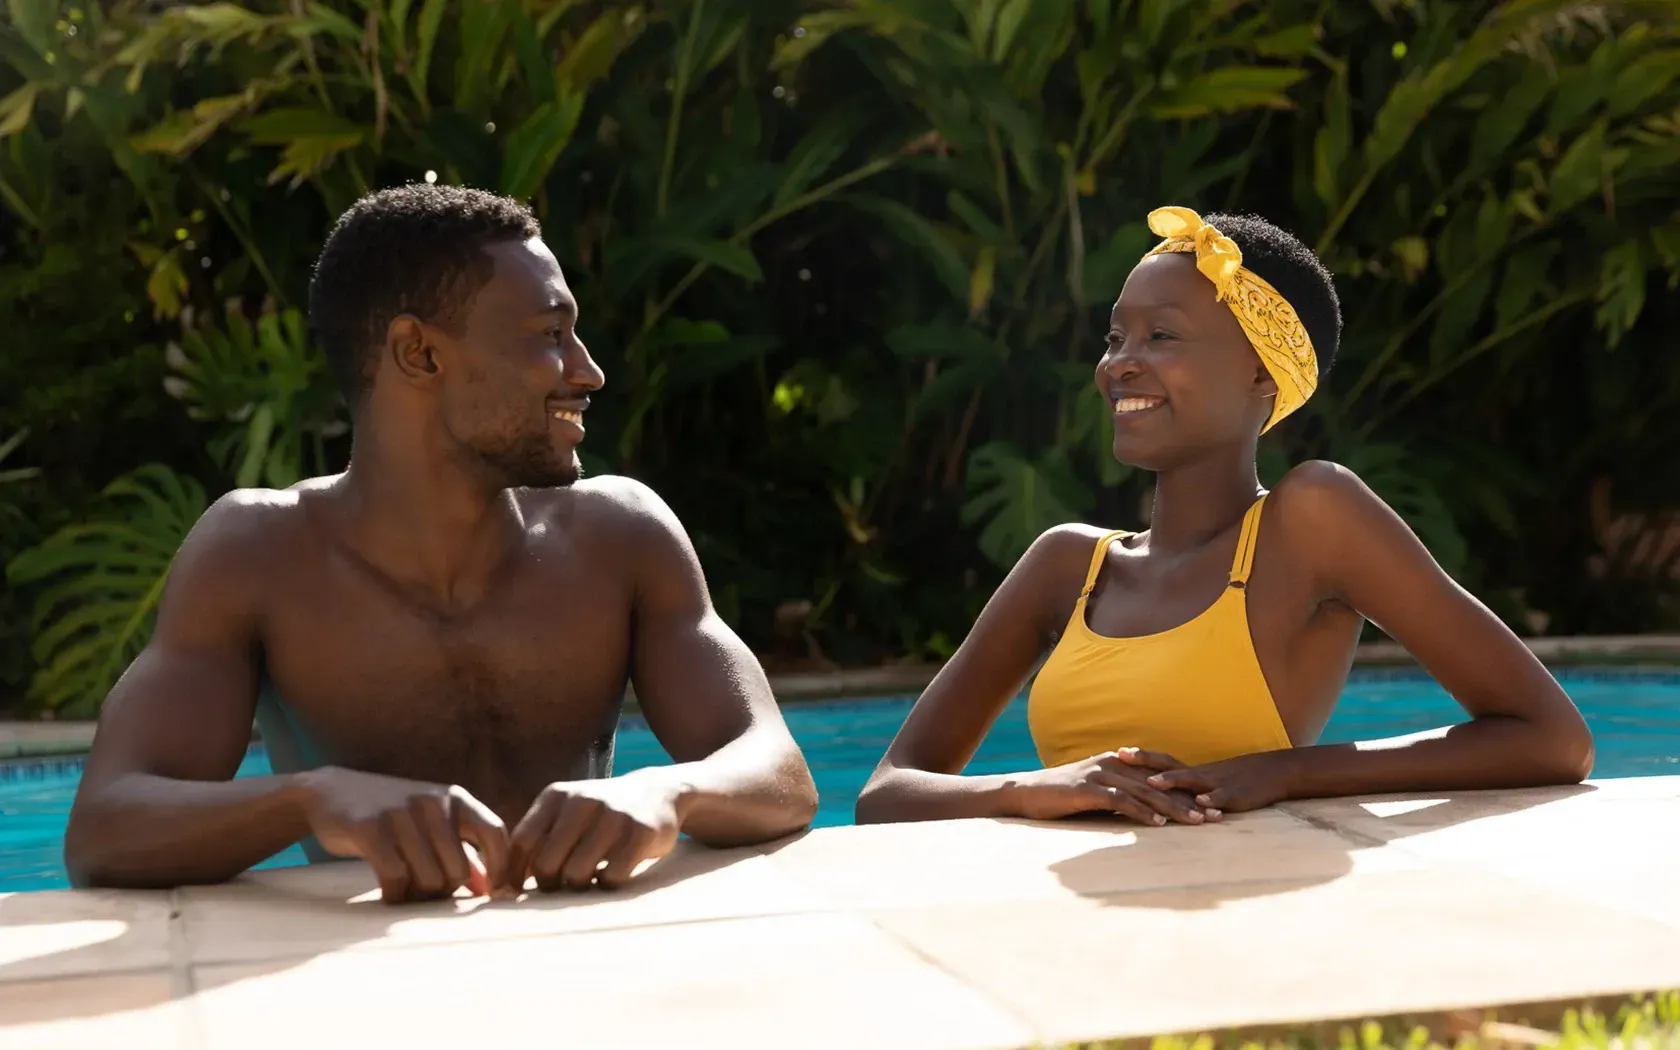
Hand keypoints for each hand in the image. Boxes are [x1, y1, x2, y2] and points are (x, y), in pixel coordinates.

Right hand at [294, 766, 510, 904]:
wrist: (330, 793)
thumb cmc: (391, 816)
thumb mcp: (431, 824)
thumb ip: (462, 852)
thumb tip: (489, 890)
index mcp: (455, 798)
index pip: (495, 832)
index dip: (501, 868)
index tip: (493, 895)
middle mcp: (432, 802)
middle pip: (458, 871)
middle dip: (443, 892)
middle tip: (423, 892)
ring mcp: (400, 813)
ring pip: (428, 880)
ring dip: (416, 897)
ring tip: (404, 889)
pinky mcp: (370, 828)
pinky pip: (396, 877)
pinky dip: (394, 895)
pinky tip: (388, 892)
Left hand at [508, 772, 682, 892]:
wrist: (658, 793)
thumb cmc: (600, 815)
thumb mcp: (566, 813)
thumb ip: (536, 840)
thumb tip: (500, 887)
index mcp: (557, 795)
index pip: (521, 843)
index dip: (515, 874)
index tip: (519, 893)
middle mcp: (582, 800)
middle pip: (546, 864)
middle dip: (551, 884)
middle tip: (564, 885)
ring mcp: (613, 815)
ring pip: (576, 874)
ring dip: (580, 887)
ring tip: (590, 878)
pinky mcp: (641, 832)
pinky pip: (611, 877)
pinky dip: (608, 885)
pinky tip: (613, 874)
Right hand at [1004, 750, 1213, 824]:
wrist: (1026, 792)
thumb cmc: (1063, 795)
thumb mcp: (1098, 791)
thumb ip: (1122, 794)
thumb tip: (1149, 809)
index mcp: (1119, 762)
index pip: (1161, 773)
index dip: (1188, 788)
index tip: (1212, 804)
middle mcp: (1114, 763)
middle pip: (1160, 783)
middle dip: (1190, 799)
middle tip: (1215, 815)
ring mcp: (1100, 774)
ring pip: (1145, 791)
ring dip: (1173, 808)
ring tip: (1196, 822)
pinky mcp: (1087, 788)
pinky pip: (1120, 800)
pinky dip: (1141, 812)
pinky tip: (1157, 824)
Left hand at [1117, 748, 1297, 812]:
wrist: (1274, 773)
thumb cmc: (1237, 780)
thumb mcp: (1209, 784)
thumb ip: (1187, 789)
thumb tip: (1160, 795)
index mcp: (1193, 772)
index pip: (1161, 760)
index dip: (1139, 756)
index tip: (1115, 752)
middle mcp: (1200, 775)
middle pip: (1168, 765)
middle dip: (1144, 762)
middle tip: (1119, 758)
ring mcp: (1216, 785)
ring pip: (1191, 781)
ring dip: (1172, 781)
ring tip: (1152, 782)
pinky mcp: (1235, 797)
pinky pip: (1222, 798)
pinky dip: (1211, 801)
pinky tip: (1201, 804)